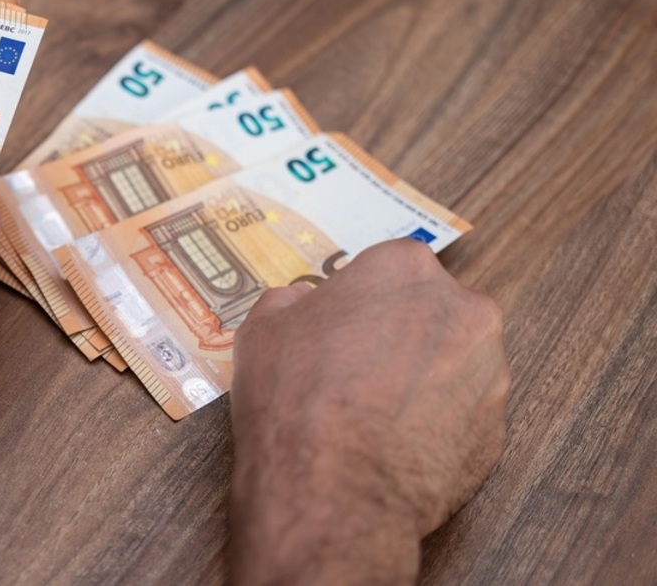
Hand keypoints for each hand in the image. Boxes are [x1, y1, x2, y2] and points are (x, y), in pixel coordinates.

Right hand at [229, 239, 509, 584]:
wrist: (332, 491)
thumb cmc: (294, 399)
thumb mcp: (262, 330)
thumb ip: (289, 303)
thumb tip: (302, 304)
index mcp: (405, 268)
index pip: (384, 271)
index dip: (355, 304)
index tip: (334, 331)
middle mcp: (463, 309)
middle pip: (427, 313)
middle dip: (396, 336)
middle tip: (351, 373)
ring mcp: (489, 373)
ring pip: (451, 365)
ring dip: (419, 381)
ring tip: (371, 417)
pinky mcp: (497, 432)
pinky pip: (461, 418)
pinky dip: (434, 428)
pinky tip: (392, 447)